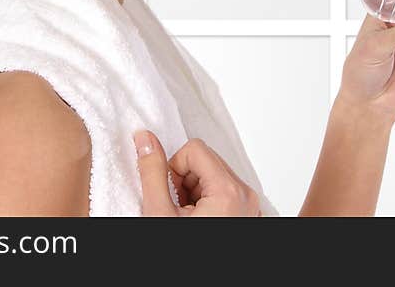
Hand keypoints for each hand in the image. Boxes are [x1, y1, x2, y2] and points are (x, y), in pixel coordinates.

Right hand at [133, 131, 260, 216]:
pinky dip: (207, 203)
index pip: (194, 148)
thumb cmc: (185, 254)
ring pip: (214, 176)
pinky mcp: (248, 215)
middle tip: (176, 209)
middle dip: (184, 180)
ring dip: (194, 193)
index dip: (174, 168)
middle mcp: (246, 195)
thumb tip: (144, 139)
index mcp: (230, 191)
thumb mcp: (160, 213)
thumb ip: (152, 172)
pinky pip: (225, 193)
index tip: (169, 194)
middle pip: (206, 160)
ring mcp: (250, 207)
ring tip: (186, 218)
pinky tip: (198, 221)